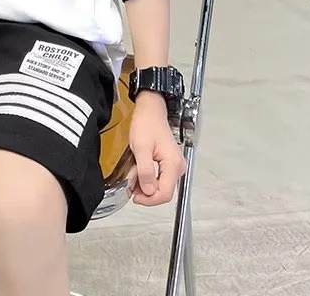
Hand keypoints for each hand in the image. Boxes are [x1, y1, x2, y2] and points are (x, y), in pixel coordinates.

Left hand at [128, 92, 185, 206]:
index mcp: (173, 164)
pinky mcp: (170, 162)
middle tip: (131, 188)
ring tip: (134, 180)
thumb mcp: (141, 148)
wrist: (150, 110)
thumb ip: (145, 171)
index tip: (135, 197)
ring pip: (163, 186)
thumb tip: (148, 191)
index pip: (165, 193)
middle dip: (147, 194)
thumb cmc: (146, 124)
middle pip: (165, 192)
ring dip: (147, 187)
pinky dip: (150, 180)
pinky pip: (162, 178)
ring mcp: (175, 165)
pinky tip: (140, 175)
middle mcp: (178, 167)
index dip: (149, 199)